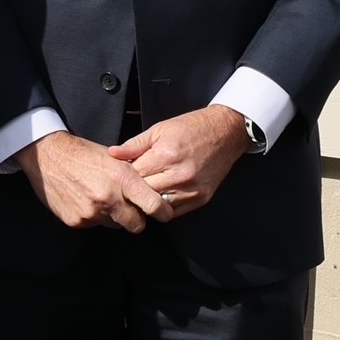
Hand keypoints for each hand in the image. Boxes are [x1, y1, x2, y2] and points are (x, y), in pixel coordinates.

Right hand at [15, 128, 167, 232]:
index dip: (163, 212)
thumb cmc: (83, 154)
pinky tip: (85, 200)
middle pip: (137, 225)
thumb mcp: (114, 158)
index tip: (164, 214)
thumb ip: (133, 177)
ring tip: (101, 198)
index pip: (154, 206)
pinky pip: (94, 225)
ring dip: (113, 217)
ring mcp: (91, 212)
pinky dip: (93, 216)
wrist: (47, 156)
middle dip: (137, 219)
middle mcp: (108, 198)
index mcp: (122, 178)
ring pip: (114, 226)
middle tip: (131, 209)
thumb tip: (154, 192)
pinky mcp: (76, 221)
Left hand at [115, 105, 252, 221]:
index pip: (134, 176)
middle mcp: (180, 175)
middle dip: (134, 190)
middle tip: (130, 185)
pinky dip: (164, 207)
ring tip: (145, 192)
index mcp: (166, 155)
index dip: (125, 176)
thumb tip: (112, 154)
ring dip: (149, 201)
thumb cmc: (192, 128)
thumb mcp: (159, 129)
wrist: (226, 132)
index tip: (122, 174)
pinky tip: (160, 196)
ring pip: (158, 207)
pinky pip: (175, 212)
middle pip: (144, 194)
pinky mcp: (201, 198)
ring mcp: (192, 189)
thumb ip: (134, 145)